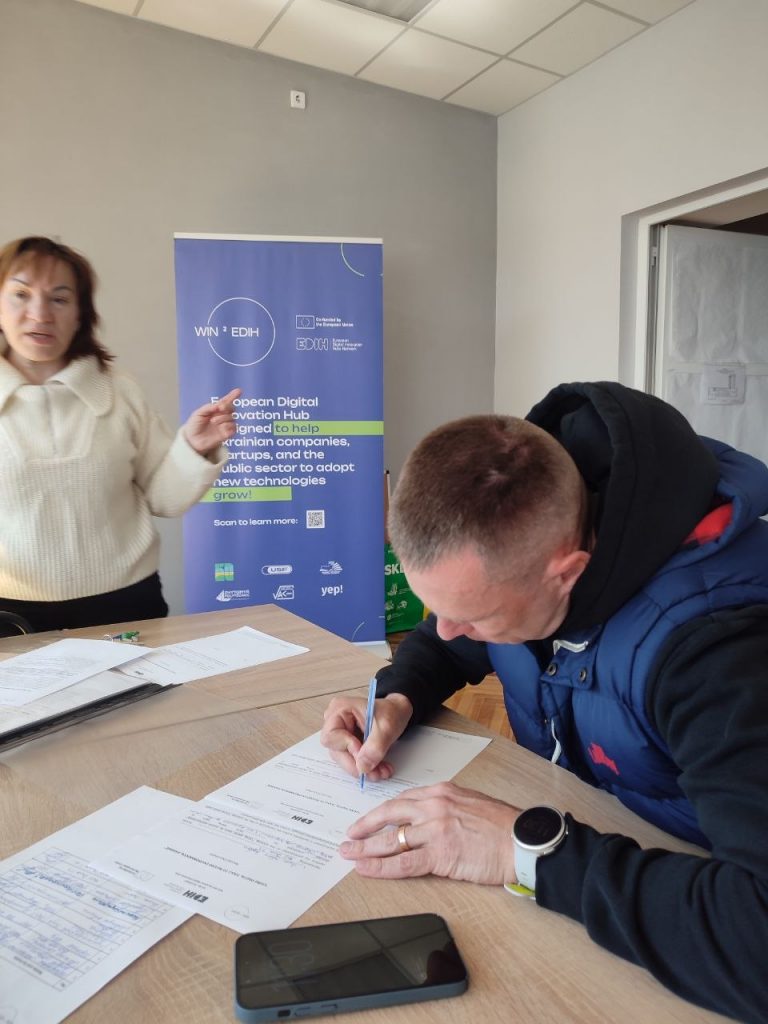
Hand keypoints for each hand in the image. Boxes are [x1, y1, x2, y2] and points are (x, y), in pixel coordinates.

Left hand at [183, 387, 240, 454]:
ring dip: (223, 418)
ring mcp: (225, 425)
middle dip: (227, 406)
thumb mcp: (198, 413)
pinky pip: (233, 428)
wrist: (192, 440)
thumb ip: (209, 407)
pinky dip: (227, 427)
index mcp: (215, 409)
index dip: (233, 396)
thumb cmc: (194, 425)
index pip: (226, 401)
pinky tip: (221, 429)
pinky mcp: (227, 434)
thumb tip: (219, 405)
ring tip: (213, 421)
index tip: (239, 391)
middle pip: (232, 408)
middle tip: (220, 408)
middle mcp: (222, 416)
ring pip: (232, 418)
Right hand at [321, 692, 412, 780]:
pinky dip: (365, 767)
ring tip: (382, 771)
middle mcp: (336, 721)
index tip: (364, 755)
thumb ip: (375, 747)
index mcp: (340, 709)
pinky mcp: (347, 744)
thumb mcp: (387, 727)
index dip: (346, 748)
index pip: (331, 736)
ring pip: (344, 759)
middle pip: (336, 751)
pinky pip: (351, 760)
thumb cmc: (391, 712)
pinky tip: (379, 768)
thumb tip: (362, 767)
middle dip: (357, 765)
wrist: (397, 713)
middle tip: (376, 773)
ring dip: (363, 769)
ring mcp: (341, 734)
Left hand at [340, 782, 520, 885]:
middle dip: (365, 826)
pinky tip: (367, 870)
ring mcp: (435, 830)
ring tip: (349, 854)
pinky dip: (381, 867)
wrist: (522, 840)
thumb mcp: (471, 802)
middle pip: (389, 815)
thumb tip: (429, 818)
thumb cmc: (503, 825)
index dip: (381, 813)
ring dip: (365, 849)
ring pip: (390, 840)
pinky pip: (403, 863)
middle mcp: (434, 806)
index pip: (402, 801)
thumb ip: (447, 806)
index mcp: (441, 791)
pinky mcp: (440, 855)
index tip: (369, 821)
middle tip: (350, 835)